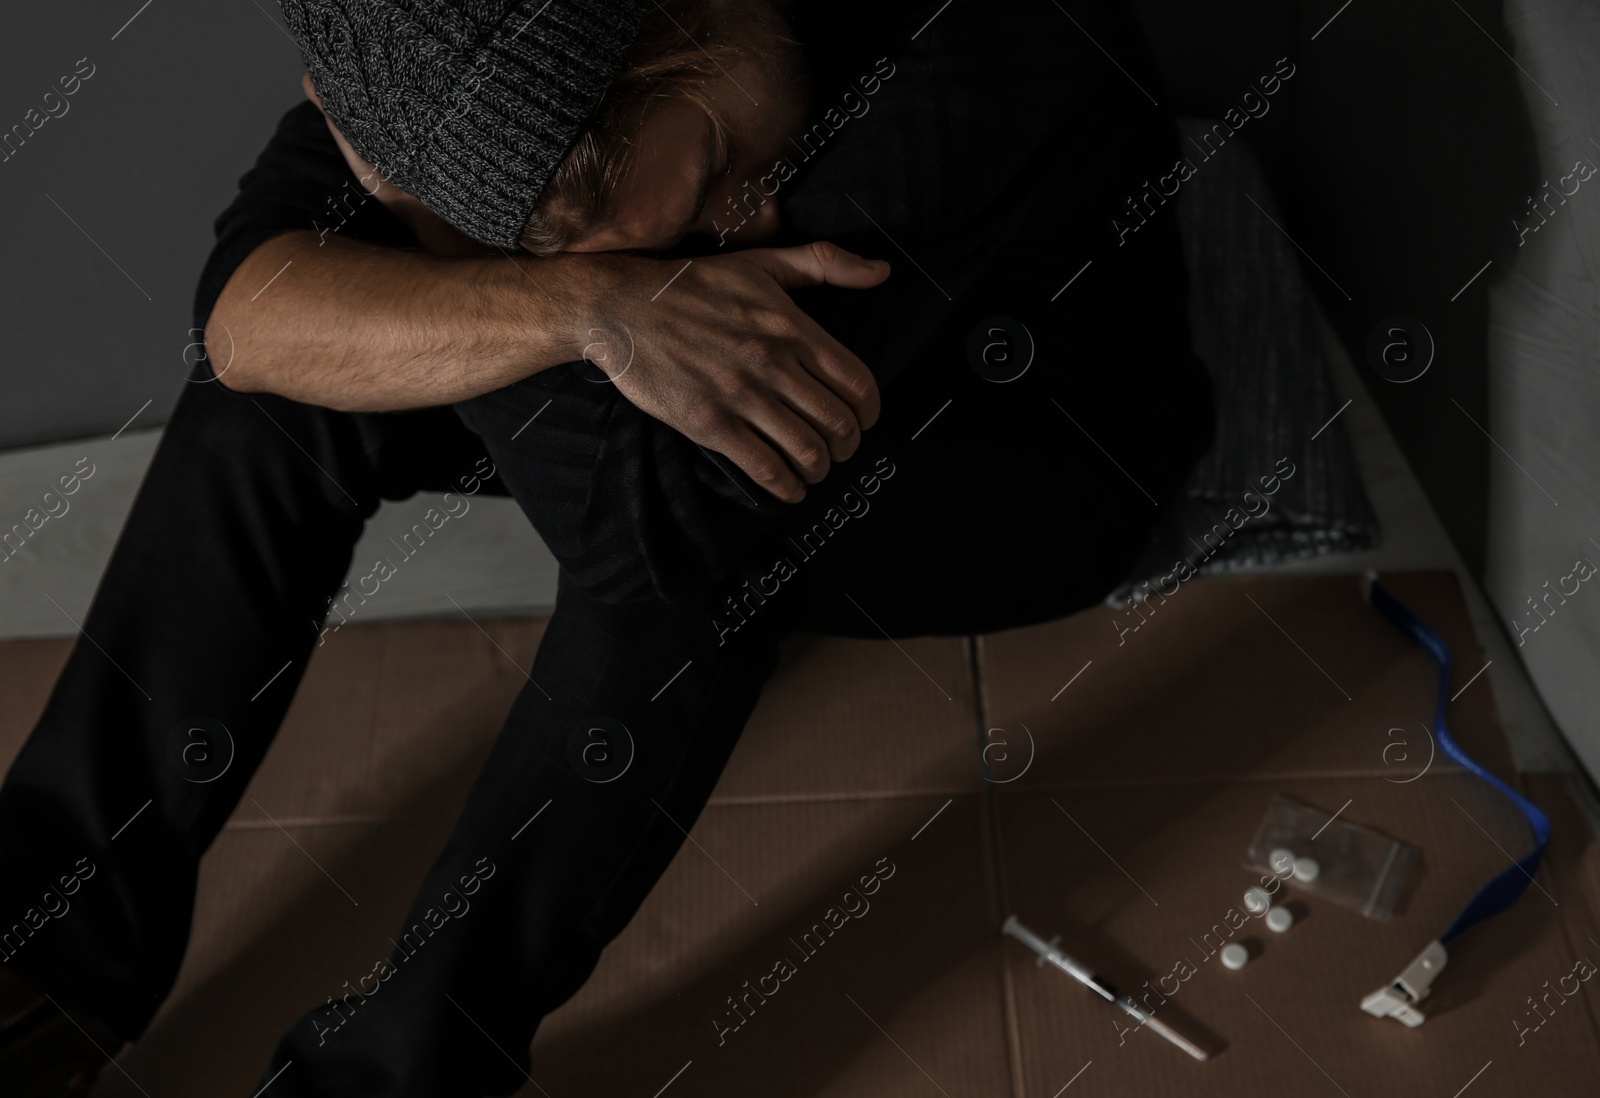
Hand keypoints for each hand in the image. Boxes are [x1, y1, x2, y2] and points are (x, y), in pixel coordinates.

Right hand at [588, 242, 888, 502]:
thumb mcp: (762, 263)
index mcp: (791, 326)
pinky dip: (786, 486)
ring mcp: (741, 395)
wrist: (622, 306)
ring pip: (807, 449)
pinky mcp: (710, 423)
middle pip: (838, 422)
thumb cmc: (694, 285)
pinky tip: (788, 488)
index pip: (856, 382)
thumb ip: (825, 264)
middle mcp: (772, 362)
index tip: (864, 421)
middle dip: (848, 445)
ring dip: (820, 469)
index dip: (870, 412)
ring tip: (814, 470)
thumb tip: (881, 271)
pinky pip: (765, 467)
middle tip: (840, 450)